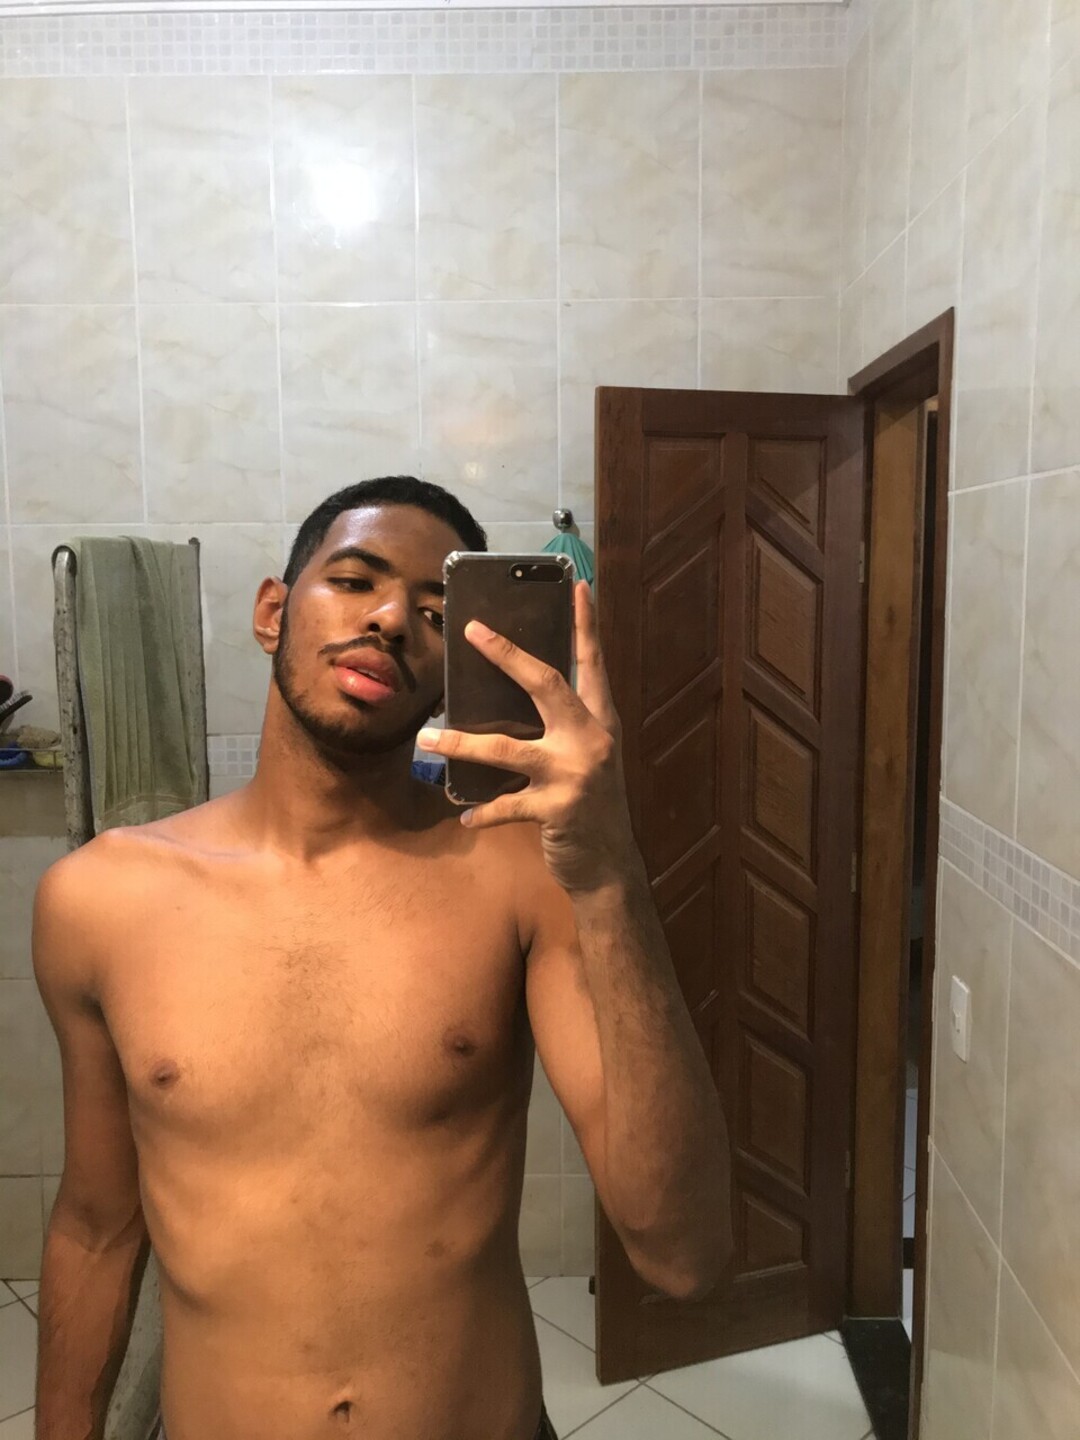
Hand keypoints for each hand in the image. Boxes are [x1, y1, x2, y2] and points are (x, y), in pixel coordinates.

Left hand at [416, 580, 640, 895]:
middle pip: (547, 685)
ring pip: (508, 749)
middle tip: (472, 631)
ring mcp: (575, 774)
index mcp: (600, 721)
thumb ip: (562, 727)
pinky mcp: (558, 810)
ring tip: (427, 737)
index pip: (592, 663)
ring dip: (461, 742)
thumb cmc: (591, 805)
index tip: (578, 584)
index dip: (586, 625)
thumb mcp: (587, 757)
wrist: (610, 866)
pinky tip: (465, 817)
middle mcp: (592, 739)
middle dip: (507, 655)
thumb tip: (510, 696)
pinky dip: (483, 811)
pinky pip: (507, 806)